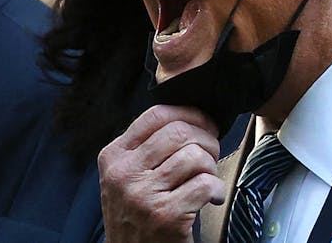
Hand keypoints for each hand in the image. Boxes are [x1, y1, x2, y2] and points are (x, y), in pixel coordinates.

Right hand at [99, 105, 224, 242]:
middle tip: (212, 154)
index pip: (156, 115)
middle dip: (207, 140)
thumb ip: (146, 148)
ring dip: (212, 167)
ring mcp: (143, 195)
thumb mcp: (126, 177)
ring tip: (208, 180)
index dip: (189, 113)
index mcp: (113, 157)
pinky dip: (217, 190)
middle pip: (179, 132)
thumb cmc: (137, 217)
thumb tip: (189, 118)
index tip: (205, 123)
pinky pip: (205, 184)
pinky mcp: (165, 216)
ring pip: (195, 156)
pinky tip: (212, 198)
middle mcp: (124, 174)